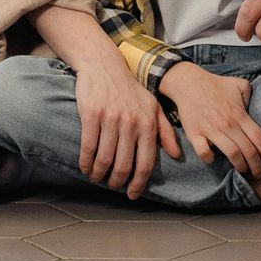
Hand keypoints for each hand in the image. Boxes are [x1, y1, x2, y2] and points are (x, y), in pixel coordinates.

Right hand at [72, 56, 180, 198]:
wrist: (104, 66)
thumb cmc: (130, 89)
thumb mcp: (153, 106)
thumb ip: (165, 131)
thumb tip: (176, 155)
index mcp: (148, 124)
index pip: (146, 162)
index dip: (139, 182)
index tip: (132, 194)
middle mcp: (131, 123)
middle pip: (124, 165)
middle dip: (117, 181)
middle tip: (111, 186)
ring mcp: (111, 119)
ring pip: (105, 158)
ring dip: (99, 174)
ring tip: (96, 178)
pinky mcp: (92, 115)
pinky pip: (88, 146)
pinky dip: (86, 162)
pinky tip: (85, 167)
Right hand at [160, 61, 260, 186]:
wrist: (189, 83)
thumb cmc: (215, 85)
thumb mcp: (239, 84)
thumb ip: (251, 94)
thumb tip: (255, 107)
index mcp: (240, 114)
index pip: (259, 138)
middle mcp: (228, 123)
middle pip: (248, 150)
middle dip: (257, 166)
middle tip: (259, 174)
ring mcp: (211, 129)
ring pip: (231, 153)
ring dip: (240, 165)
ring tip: (243, 171)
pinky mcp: (195, 133)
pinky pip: (203, 151)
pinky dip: (209, 158)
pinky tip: (213, 159)